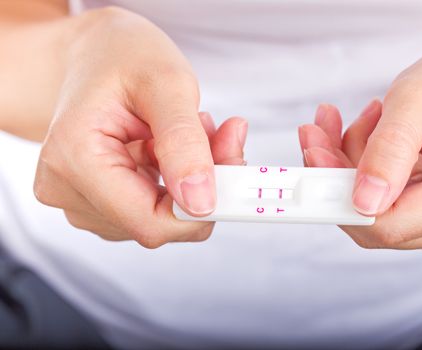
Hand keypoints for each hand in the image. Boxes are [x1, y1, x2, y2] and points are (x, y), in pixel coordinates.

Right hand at [33, 8, 247, 246]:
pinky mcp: (98, 202)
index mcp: (73, 158)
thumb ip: (184, 142)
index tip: (234, 170)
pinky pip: (152, 208)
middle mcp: (67, 189)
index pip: (147, 222)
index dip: (200, 209)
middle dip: (201, 184)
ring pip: (159, 217)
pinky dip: (177, 181)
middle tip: (221, 134)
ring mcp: (81, 200)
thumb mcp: (166, 83)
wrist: (96, 53)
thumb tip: (201, 202)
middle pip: (156, 221)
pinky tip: (172, 144)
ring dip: (191, 180)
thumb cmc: (124, 55)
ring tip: (188, 129)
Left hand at [299, 40, 421, 252]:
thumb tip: (362, 202)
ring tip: (367, 123)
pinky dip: (365, 175)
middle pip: (379, 223)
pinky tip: (373, 140)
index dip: (341, 197)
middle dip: (341, 174)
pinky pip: (384, 209)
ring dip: (352, 170)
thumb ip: (390, 148)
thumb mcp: (420, 96)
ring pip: (375, 216)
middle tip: (324, 128)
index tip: (313, 156)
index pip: (394, 224)